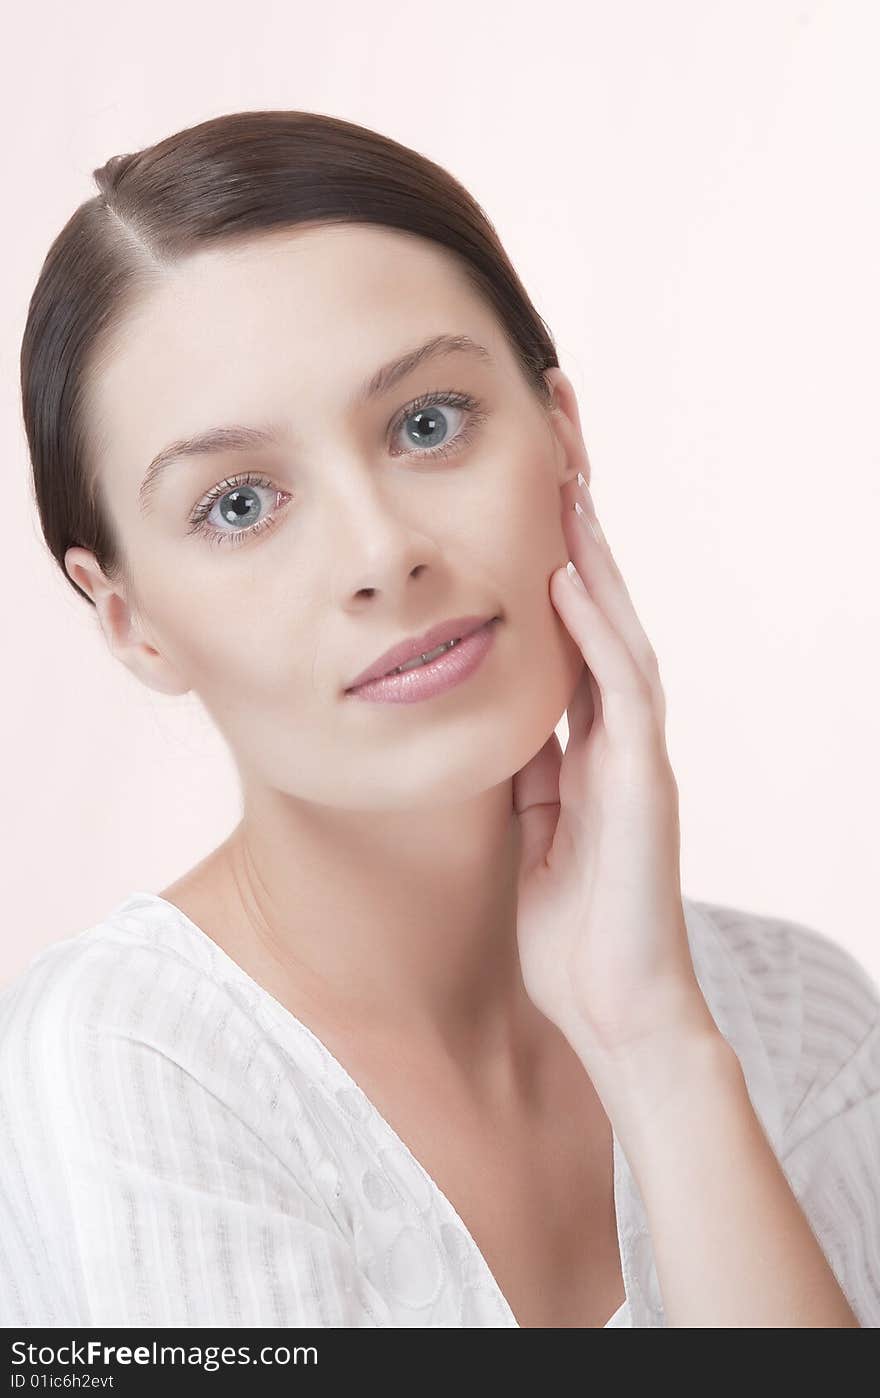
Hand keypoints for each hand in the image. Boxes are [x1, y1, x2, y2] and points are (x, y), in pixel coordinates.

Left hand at [512, 474, 716, 1074]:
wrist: (615, 1011)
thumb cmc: (573, 930)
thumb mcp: (531, 827)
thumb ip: (528, 766)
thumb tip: (501, 715)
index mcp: (589, 740)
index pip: (572, 626)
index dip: (553, 549)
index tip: (526, 476)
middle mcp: (619, 731)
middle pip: (600, 603)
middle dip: (579, 516)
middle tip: (562, 427)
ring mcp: (637, 753)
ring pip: (618, 629)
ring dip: (591, 551)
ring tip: (566, 469)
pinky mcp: (643, 783)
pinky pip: (621, 694)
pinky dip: (595, 634)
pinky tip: (567, 579)